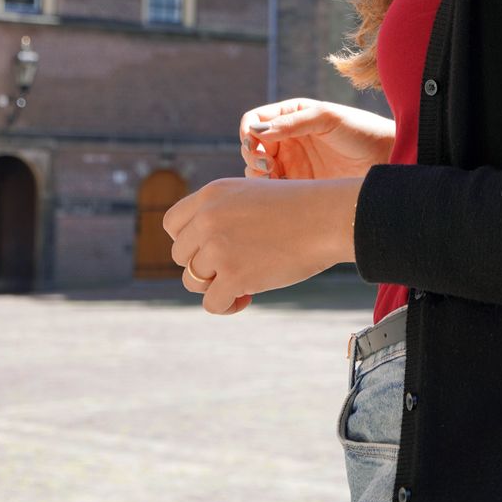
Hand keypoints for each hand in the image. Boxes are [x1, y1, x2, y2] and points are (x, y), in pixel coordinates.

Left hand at [164, 176, 362, 315]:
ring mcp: (218, 247)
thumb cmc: (300, 209)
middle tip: (234, 268)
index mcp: (211, 194)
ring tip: (243, 284)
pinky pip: (211, 304)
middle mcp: (208, 218)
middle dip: (204, 267)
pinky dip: (227, 306)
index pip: (172, 224)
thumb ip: (222, 214)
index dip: (188, 242)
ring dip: (216, 286)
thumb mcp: (251, 196)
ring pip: (193, 281)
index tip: (210, 250)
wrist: (328, 218)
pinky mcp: (233, 275)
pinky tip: (247, 298)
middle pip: (180, 256)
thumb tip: (200, 255)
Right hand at [241, 98, 395, 181]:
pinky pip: (273, 189)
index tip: (255, 145)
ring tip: (272, 177)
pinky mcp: (299, 185)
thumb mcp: (327, 119)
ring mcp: (292, 163)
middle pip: (251, 146)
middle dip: (251, 155)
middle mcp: (287, 138)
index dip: (249, 132)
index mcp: (292, 115)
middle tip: (267, 166)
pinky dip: (268, 190)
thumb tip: (257, 131)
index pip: (255, 121)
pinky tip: (279, 190)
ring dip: (256, 174)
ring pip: (257, 169)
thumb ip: (293, 122)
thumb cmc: (361, 131)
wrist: (387, 158)